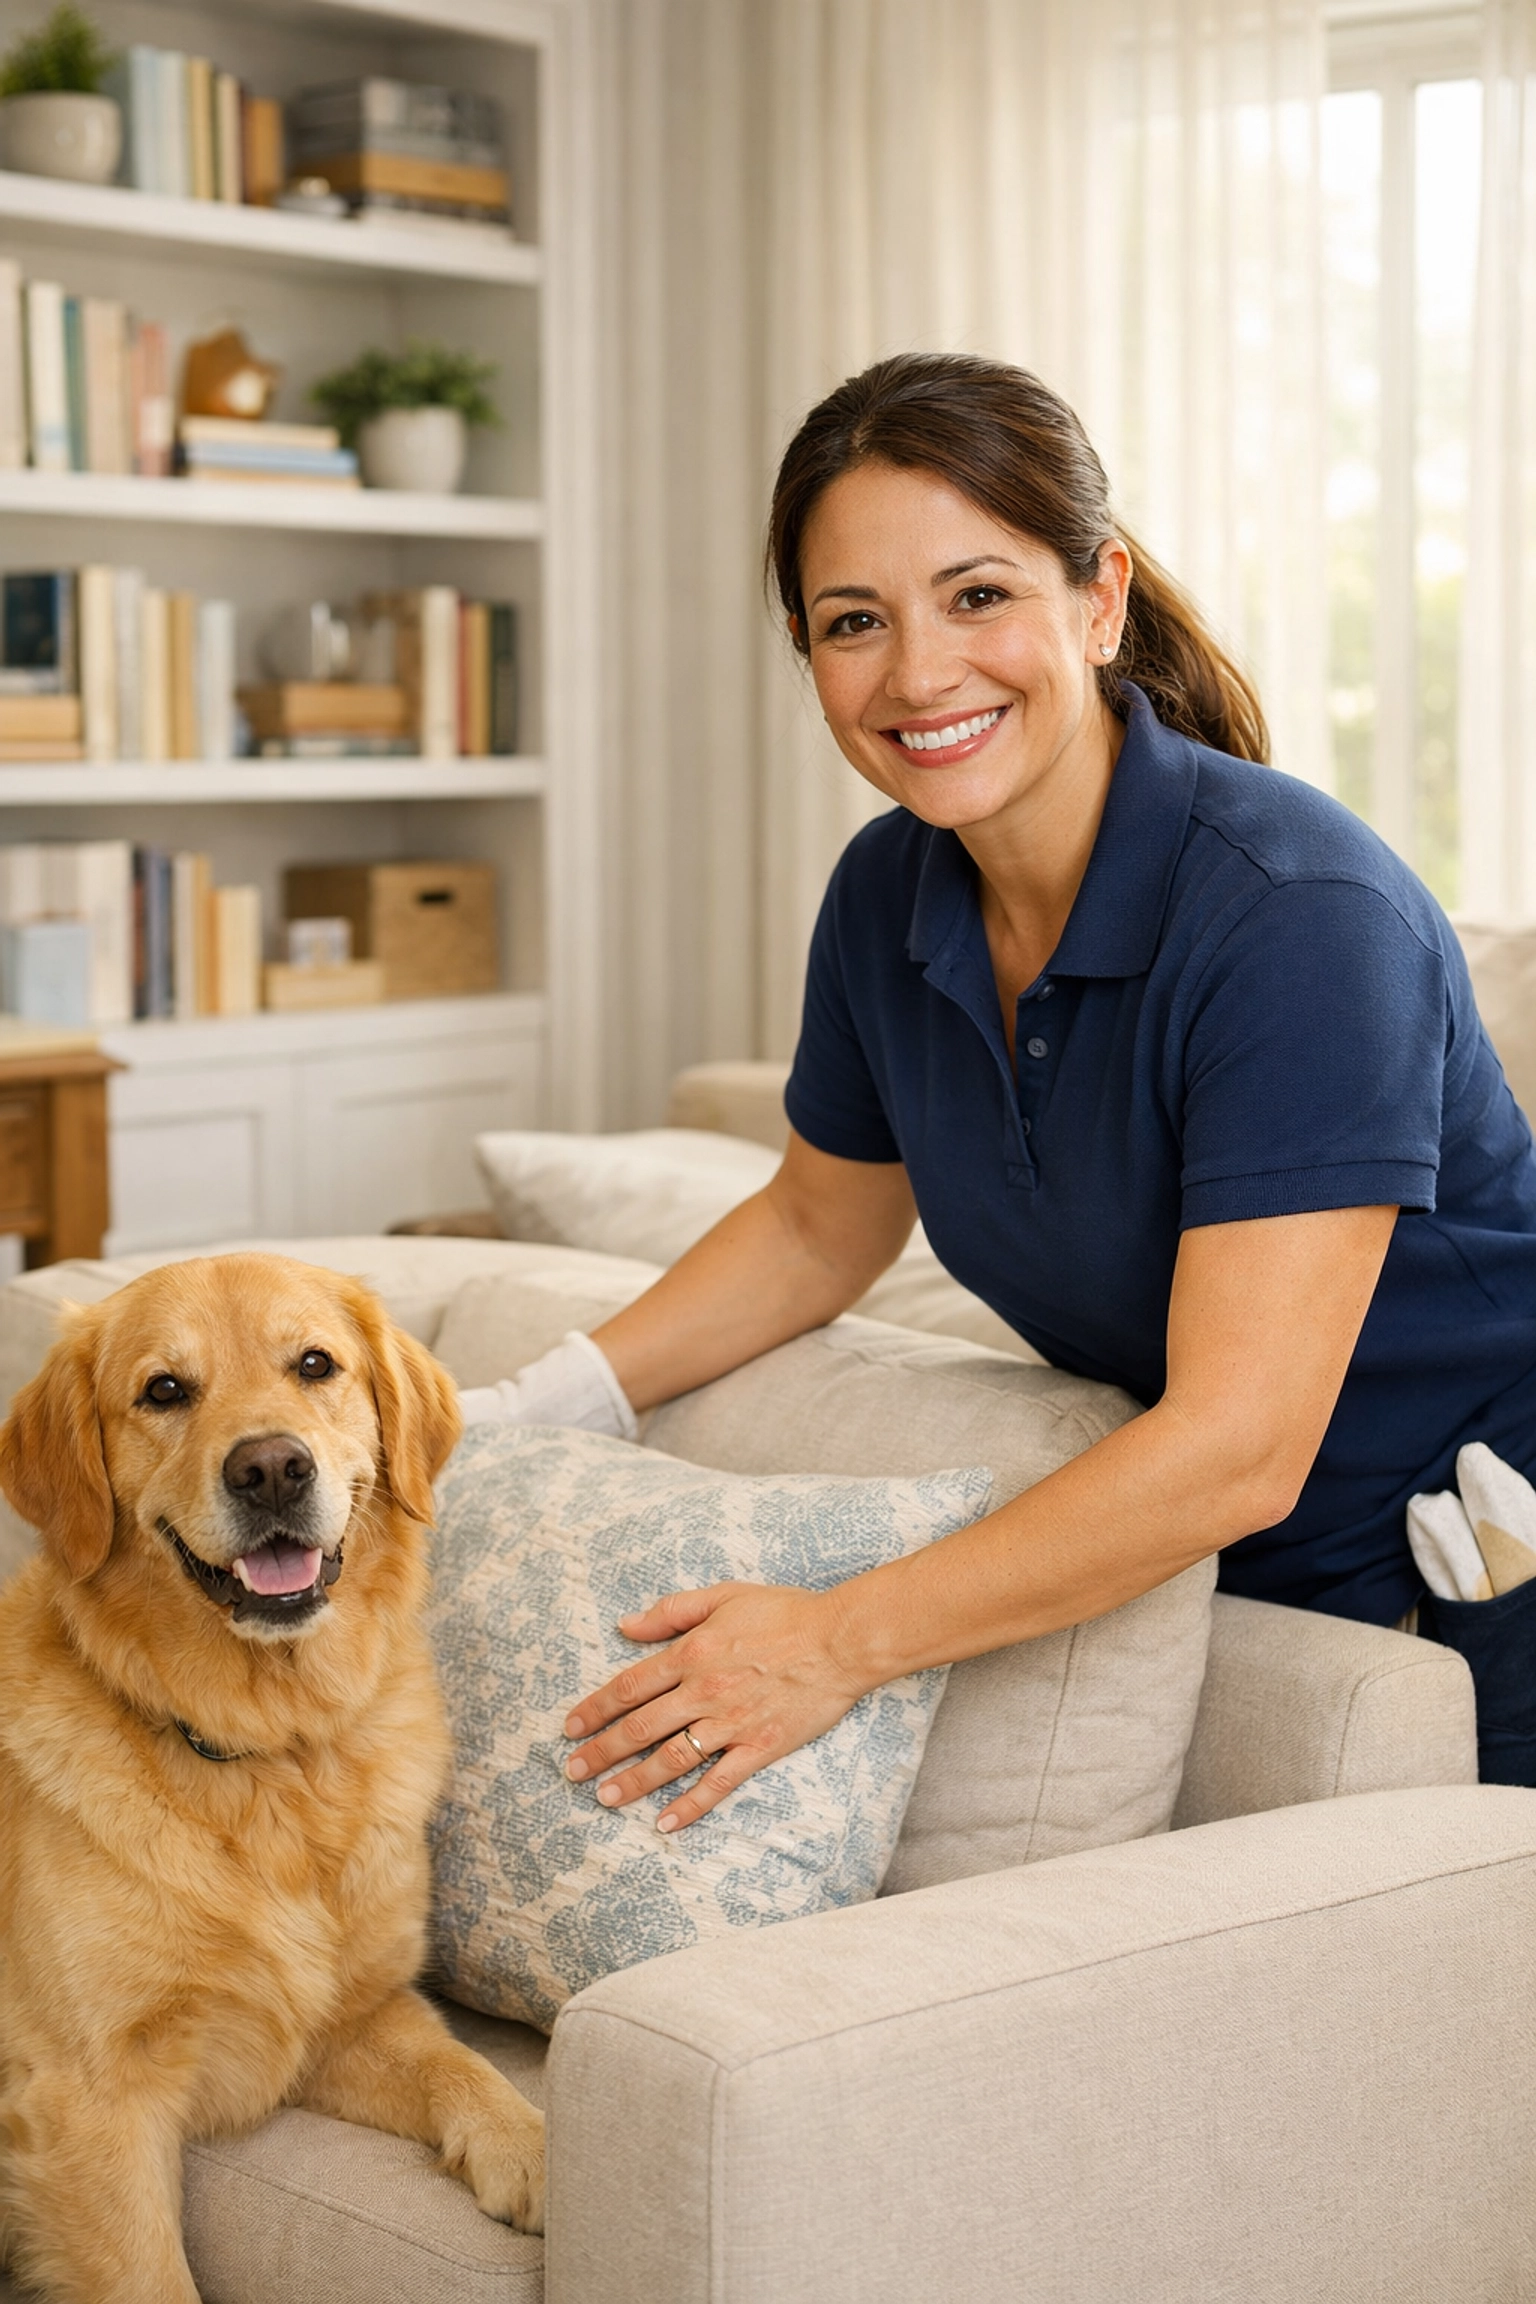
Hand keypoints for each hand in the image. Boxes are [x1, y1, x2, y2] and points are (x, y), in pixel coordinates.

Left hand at [562, 1582, 868, 1831]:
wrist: (841, 1639)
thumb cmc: (786, 1612)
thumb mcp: (724, 1595)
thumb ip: (672, 1611)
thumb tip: (626, 1624)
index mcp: (691, 1652)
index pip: (629, 1687)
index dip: (595, 1709)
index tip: (570, 1728)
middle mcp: (704, 1691)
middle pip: (641, 1728)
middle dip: (601, 1752)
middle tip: (572, 1772)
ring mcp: (731, 1723)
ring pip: (671, 1759)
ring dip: (633, 1782)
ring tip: (604, 1798)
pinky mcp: (760, 1747)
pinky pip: (718, 1783)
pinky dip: (690, 1806)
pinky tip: (665, 1823)